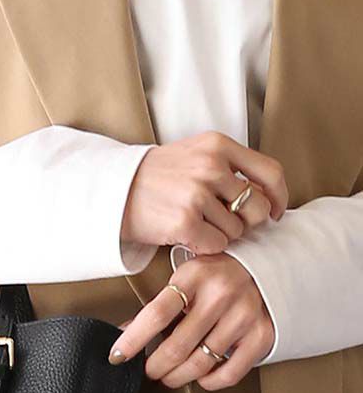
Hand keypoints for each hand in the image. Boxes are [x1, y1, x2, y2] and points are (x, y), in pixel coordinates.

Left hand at [108, 253, 274, 390]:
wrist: (267, 265)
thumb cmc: (216, 275)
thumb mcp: (185, 279)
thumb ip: (158, 307)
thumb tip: (124, 334)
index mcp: (195, 276)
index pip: (157, 314)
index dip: (134, 340)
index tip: (118, 356)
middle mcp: (222, 294)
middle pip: (177, 346)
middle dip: (155, 366)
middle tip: (148, 370)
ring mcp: (245, 315)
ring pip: (200, 363)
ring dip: (177, 377)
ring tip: (169, 376)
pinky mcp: (262, 335)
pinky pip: (229, 373)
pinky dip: (208, 381)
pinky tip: (200, 376)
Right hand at [122, 131, 287, 253]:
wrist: (114, 191)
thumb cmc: (155, 178)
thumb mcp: (194, 155)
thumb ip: (229, 167)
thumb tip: (266, 198)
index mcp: (218, 146)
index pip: (270, 173)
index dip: (279, 198)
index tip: (275, 212)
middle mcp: (211, 167)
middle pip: (257, 208)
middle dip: (247, 223)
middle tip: (226, 225)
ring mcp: (197, 195)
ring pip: (236, 230)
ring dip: (221, 235)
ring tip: (197, 226)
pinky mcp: (184, 222)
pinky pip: (216, 245)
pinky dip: (205, 246)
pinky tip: (188, 236)